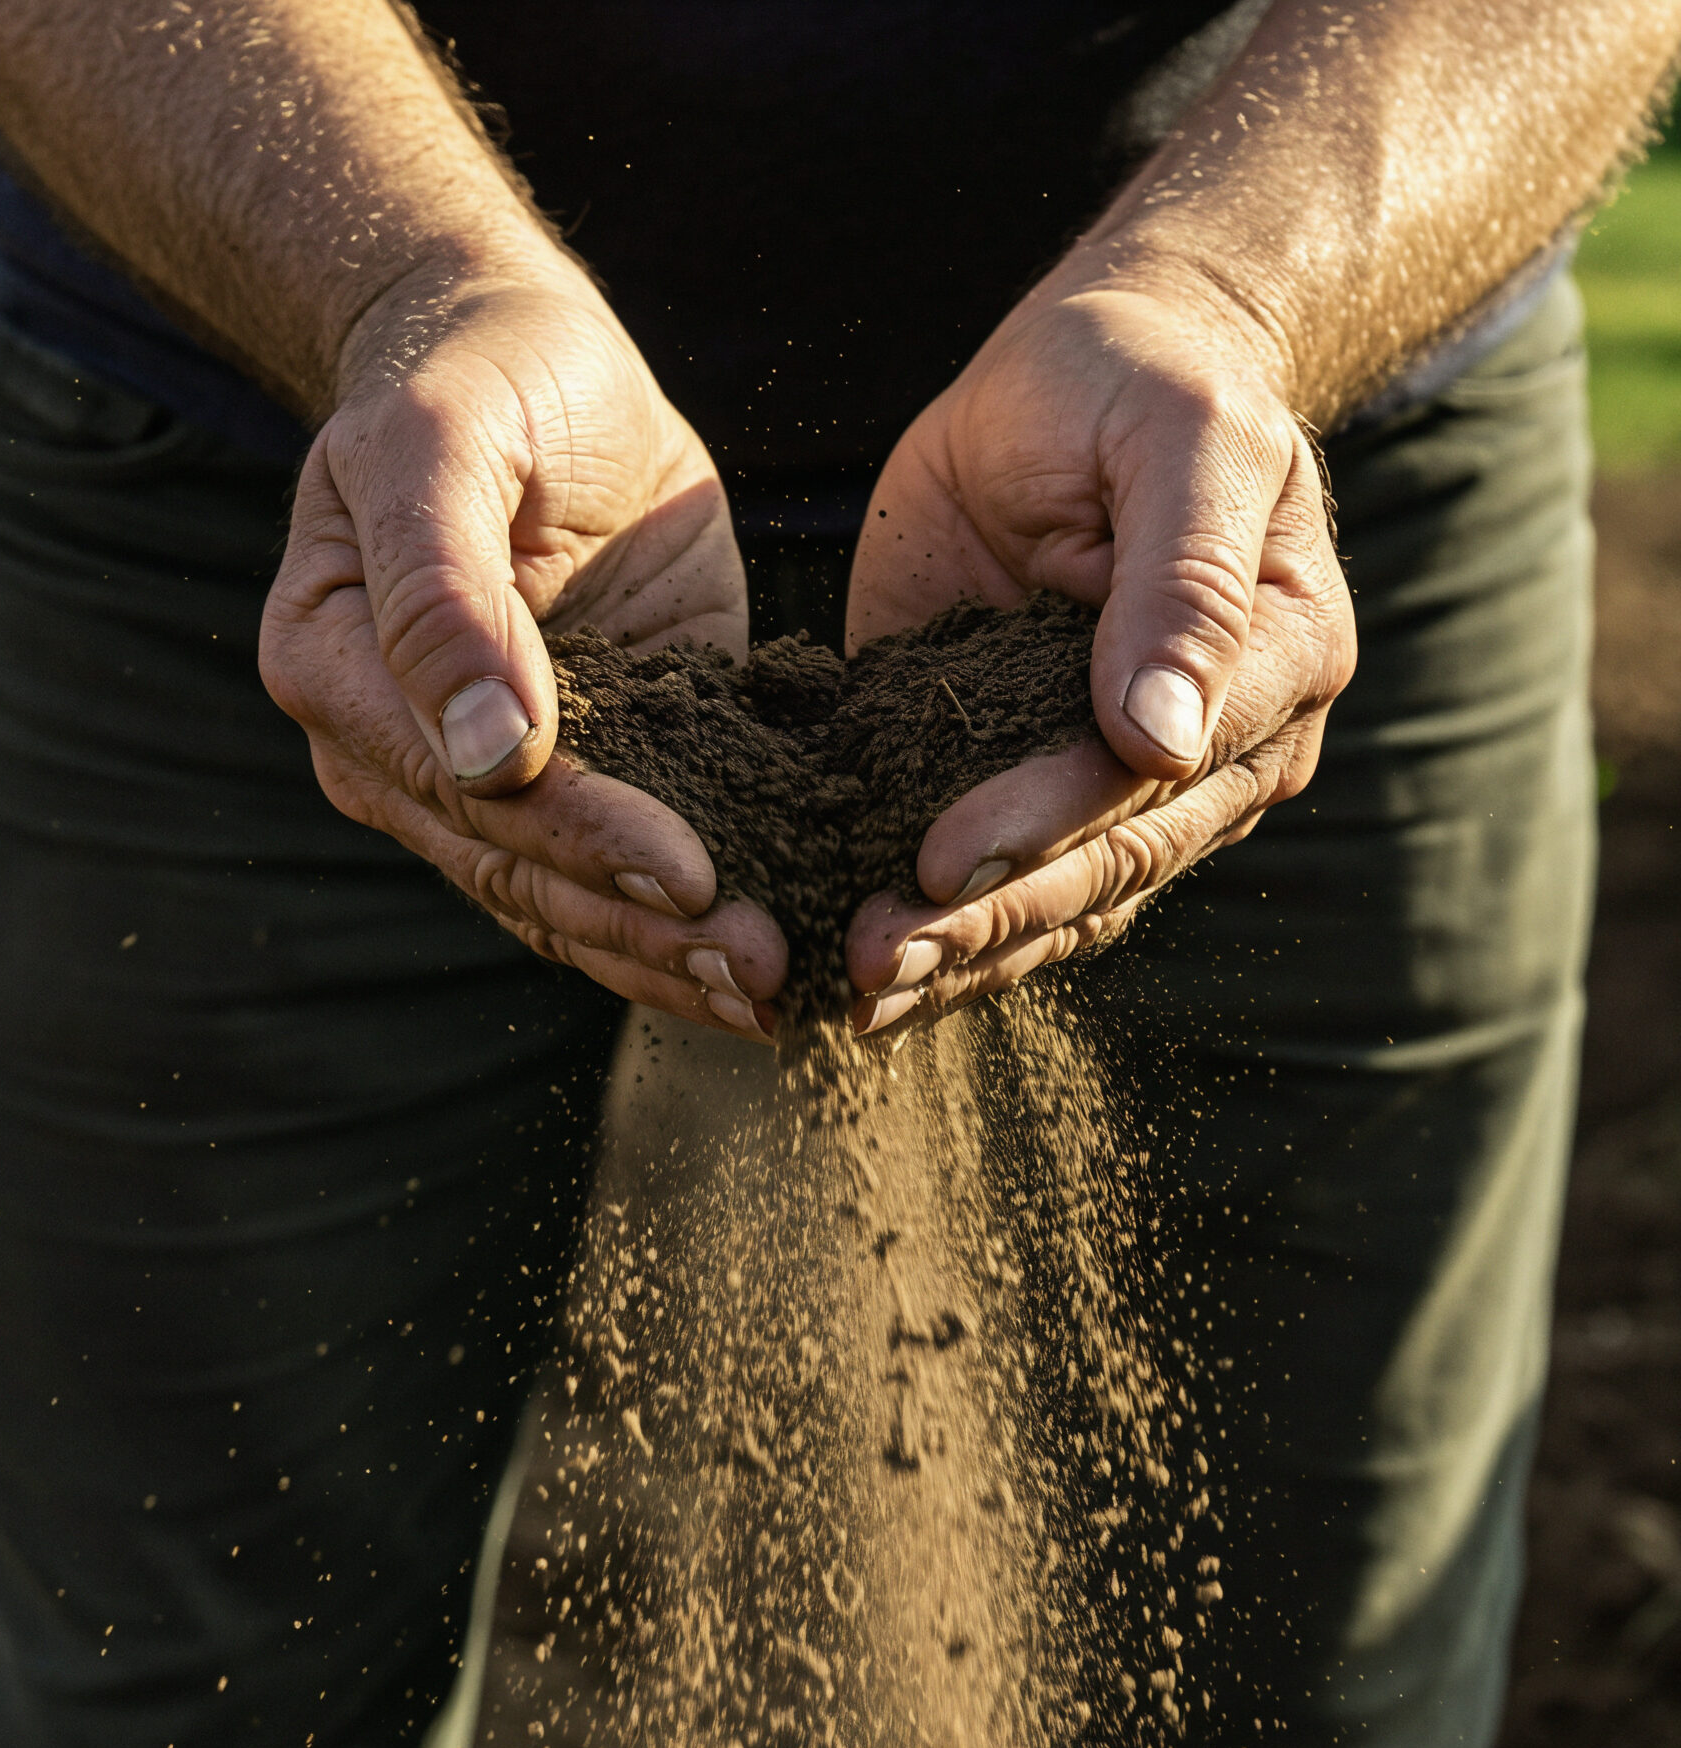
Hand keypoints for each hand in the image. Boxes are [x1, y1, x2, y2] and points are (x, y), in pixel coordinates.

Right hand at [260, 268, 785, 1038]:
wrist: (522, 361)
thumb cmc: (475, 377)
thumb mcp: (444, 437)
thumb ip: (443, 586)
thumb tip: (488, 751)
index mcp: (338, 670)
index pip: (469, 790)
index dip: (585, 841)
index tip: (692, 876)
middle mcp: (399, 752)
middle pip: (522, 872)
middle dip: (644, 929)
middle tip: (760, 964)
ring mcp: (485, 782)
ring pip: (568, 905)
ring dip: (668, 958)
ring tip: (774, 990)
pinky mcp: (579, 779)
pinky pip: (618, 881)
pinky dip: (685, 931)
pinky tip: (766, 969)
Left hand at [843, 273, 1355, 1032]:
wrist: (1094, 365)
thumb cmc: (1141, 376)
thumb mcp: (1179, 435)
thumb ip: (1181, 579)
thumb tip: (1165, 742)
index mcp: (1278, 665)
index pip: (1154, 775)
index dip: (1045, 825)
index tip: (940, 861)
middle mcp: (1221, 753)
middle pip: (1106, 865)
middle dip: (986, 920)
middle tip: (875, 957)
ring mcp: (1136, 785)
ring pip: (1062, 905)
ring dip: (961, 958)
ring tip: (857, 995)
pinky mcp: (1046, 787)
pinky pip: (1010, 888)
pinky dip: (943, 937)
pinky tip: (864, 983)